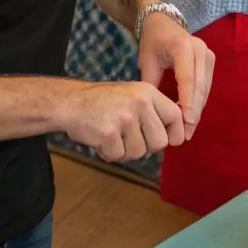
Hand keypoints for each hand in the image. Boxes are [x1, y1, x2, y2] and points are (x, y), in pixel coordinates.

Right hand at [59, 79, 185, 160]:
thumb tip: (178, 137)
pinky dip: (108, 153)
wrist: (69, 102)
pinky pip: (118, 155)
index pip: (175, 117)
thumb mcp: (131, 96)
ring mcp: (124, 117)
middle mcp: (139, 102)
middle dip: (145, 147)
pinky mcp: (108, 132)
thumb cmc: (102, 103)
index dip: (175, 134)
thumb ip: (152, 112)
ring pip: (138, 152)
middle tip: (128, 138)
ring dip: (123, 150)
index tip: (169, 141)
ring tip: (110, 134)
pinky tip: (99, 139)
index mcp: (147, 92)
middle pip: (159, 142)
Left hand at [137, 14, 214, 139]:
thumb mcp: (146, 61)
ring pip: (205, 89)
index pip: (188, 79)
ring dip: (197, 110)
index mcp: (183, 47)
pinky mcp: (210, 61)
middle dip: (193, 112)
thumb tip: (153, 112)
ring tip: (188, 131)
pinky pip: (205, 86)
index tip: (186, 122)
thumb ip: (151, 84)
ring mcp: (208, 55)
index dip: (187, 102)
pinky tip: (191, 118)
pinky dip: (198, 102)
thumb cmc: (152, 42)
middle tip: (186, 134)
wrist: (163, 22)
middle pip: (200, 87)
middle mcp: (200, 50)